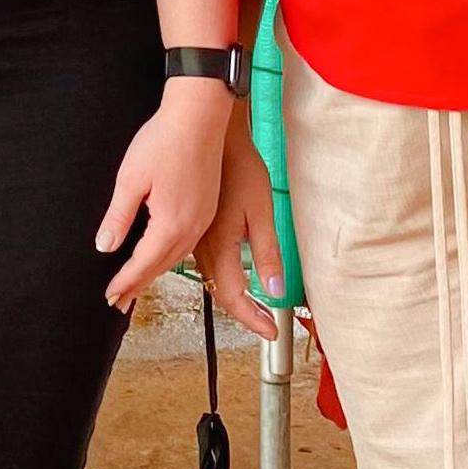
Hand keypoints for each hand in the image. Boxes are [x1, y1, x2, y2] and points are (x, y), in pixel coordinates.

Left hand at [97, 79, 233, 311]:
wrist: (199, 115)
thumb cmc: (164, 141)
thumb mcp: (130, 180)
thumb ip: (118, 217)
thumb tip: (105, 246)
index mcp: (171, 224)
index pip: (143, 264)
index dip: (125, 282)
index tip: (110, 297)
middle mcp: (192, 227)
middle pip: (162, 266)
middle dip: (139, 284)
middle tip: (120, 300)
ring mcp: (204, 217)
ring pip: (178, 256)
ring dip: (157, 271)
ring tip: (139, 283)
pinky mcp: (209, 206)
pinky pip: (189, 242)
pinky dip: (172, 255)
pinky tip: (164, 253)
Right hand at [192, 111, 281, 341]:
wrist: (211, 137)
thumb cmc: (239, 167)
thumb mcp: (261, 211)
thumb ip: (267, 253)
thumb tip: (275, 288)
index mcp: (220, 246)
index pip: (234, 296)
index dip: (253, 319)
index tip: (270, 331)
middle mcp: (201, 247)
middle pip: (219, 293)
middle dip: (242, 313)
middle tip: (264, 325)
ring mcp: (194, 237)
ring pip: (208, 279)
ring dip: (228, 297)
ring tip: (249, 308)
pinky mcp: (191, 227)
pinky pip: (201, 263)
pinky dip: (217, 278)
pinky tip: (227, 276)